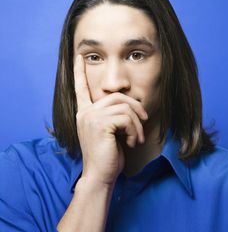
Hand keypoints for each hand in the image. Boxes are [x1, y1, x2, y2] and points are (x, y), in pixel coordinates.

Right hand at [73, 54, 147, 185]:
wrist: (100, 175)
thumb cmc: (107, 156)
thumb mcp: (110, 132)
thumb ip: (113, 116)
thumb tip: (131, 105)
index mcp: (85, 112)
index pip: (80, 88)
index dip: (79, 71)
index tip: (80, 56)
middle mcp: (85, 112)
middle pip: (118, 96)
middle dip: (136, 108)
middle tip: (144, 121)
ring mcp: (91, 117)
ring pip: (125, 107)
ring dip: (137, 124)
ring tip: (136, 139)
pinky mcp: (100, 124)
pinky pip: (127, 118)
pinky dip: (135, 131)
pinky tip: (131, 143)